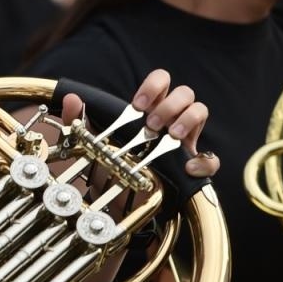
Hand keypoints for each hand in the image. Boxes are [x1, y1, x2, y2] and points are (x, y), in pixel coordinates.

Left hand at [51, 71, 215, 176]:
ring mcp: (183, 141)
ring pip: (200, 111)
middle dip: (170, 105)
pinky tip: (188, 167)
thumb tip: (72, 99)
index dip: (154, 86)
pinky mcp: (191, 166)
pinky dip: (204, 161)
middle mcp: (170, 120)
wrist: (116, 200)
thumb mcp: (91, 144)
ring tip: (170, 137)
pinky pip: (210, 160)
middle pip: (185, 93)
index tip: (138, 105)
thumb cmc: (108, 164)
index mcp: (149, 109)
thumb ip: (80, 122)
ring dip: (187, 120)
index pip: (161, 81)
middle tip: (152, 125)